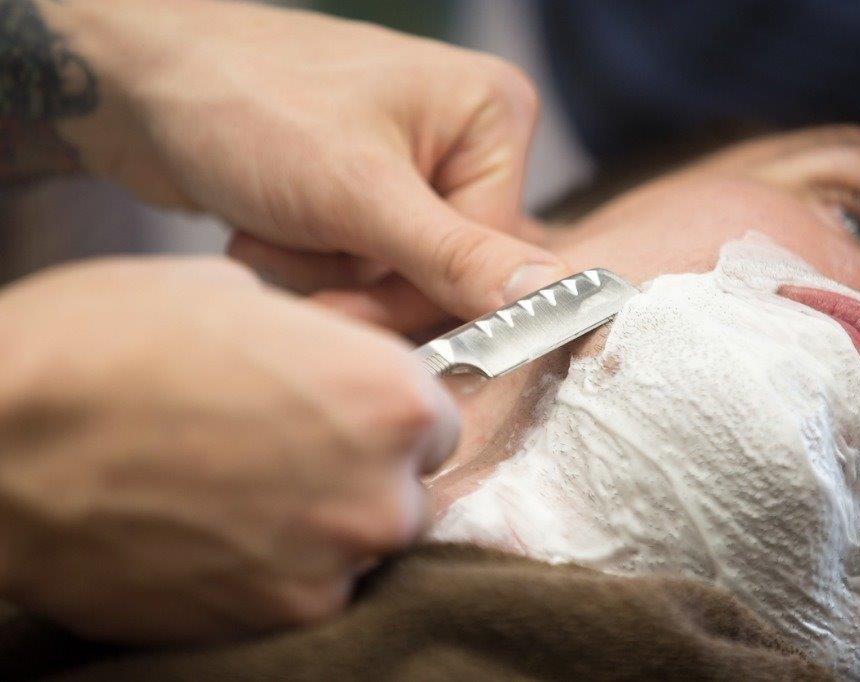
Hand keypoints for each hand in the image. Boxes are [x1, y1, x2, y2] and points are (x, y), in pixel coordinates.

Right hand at [0, 258, 458, 642]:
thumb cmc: (107, 345)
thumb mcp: (233, 294)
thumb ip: (316, 340)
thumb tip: (325, 361)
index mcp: (389, 396)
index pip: (436, 419)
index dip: (386, 412)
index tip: (347, 411)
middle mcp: (381, 490)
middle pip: (406, 488)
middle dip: (360, 469)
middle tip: (284, 449)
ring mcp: (331, 566)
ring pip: (358, 543)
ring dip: (319, 521)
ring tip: (239, 488)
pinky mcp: (276, 621)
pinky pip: (307, 590)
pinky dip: (275, 567)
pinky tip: (213, 529)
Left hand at [47, 0, 568, 331]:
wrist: (138, 87)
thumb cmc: (249, 108)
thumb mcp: (360, 192)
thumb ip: (457, 256)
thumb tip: (555, 300)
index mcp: (490, 118)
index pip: (492, 255)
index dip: (422, 297)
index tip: (353, 305)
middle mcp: (462, 141)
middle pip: (445, 274)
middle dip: (364, 289)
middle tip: (303, 279)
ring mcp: (411, 168)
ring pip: (395, 282)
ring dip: (327, 278)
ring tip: (270, 230)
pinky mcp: (365, 192)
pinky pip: (360, 271)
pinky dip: (310, 266)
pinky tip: (265, 228)